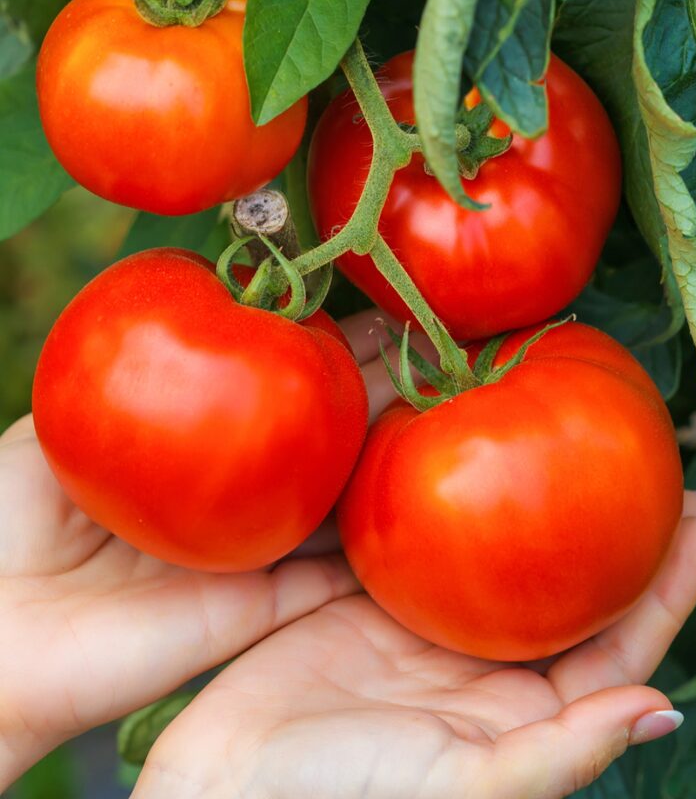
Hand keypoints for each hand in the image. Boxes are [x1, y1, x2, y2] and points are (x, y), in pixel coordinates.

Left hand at [0, 310, 406, 789]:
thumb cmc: (6, 521)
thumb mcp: (59, 425)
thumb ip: (125, 375)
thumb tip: (183, 312)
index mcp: (191, 457)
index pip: (264, 396)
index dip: (309, 355)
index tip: (356, 317)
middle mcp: (229, 501)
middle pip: (313, 445)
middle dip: (365, 396)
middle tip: (421, 349)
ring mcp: (250, 556)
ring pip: (334, 506)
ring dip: (380, 463)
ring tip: (428, 410)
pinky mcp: (260, 609)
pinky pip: (327, 581)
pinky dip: (371, 552)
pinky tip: (412, 503)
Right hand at [131, 493, 695, 798]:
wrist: (227, 776)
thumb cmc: (339, 796)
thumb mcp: (456, 784)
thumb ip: (555, 756)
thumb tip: (663, 713)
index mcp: (519, 712)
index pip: (618, 643)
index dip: (667, 586)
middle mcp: (485, 663)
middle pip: (572, 587)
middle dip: (619, 532)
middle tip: (658, 469)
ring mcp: (431, 625)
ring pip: (505, 555)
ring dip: (546, 507)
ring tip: (577, 447)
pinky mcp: (376, 594)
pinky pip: (432, 538)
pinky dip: (461, 499)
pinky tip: (478, 455)